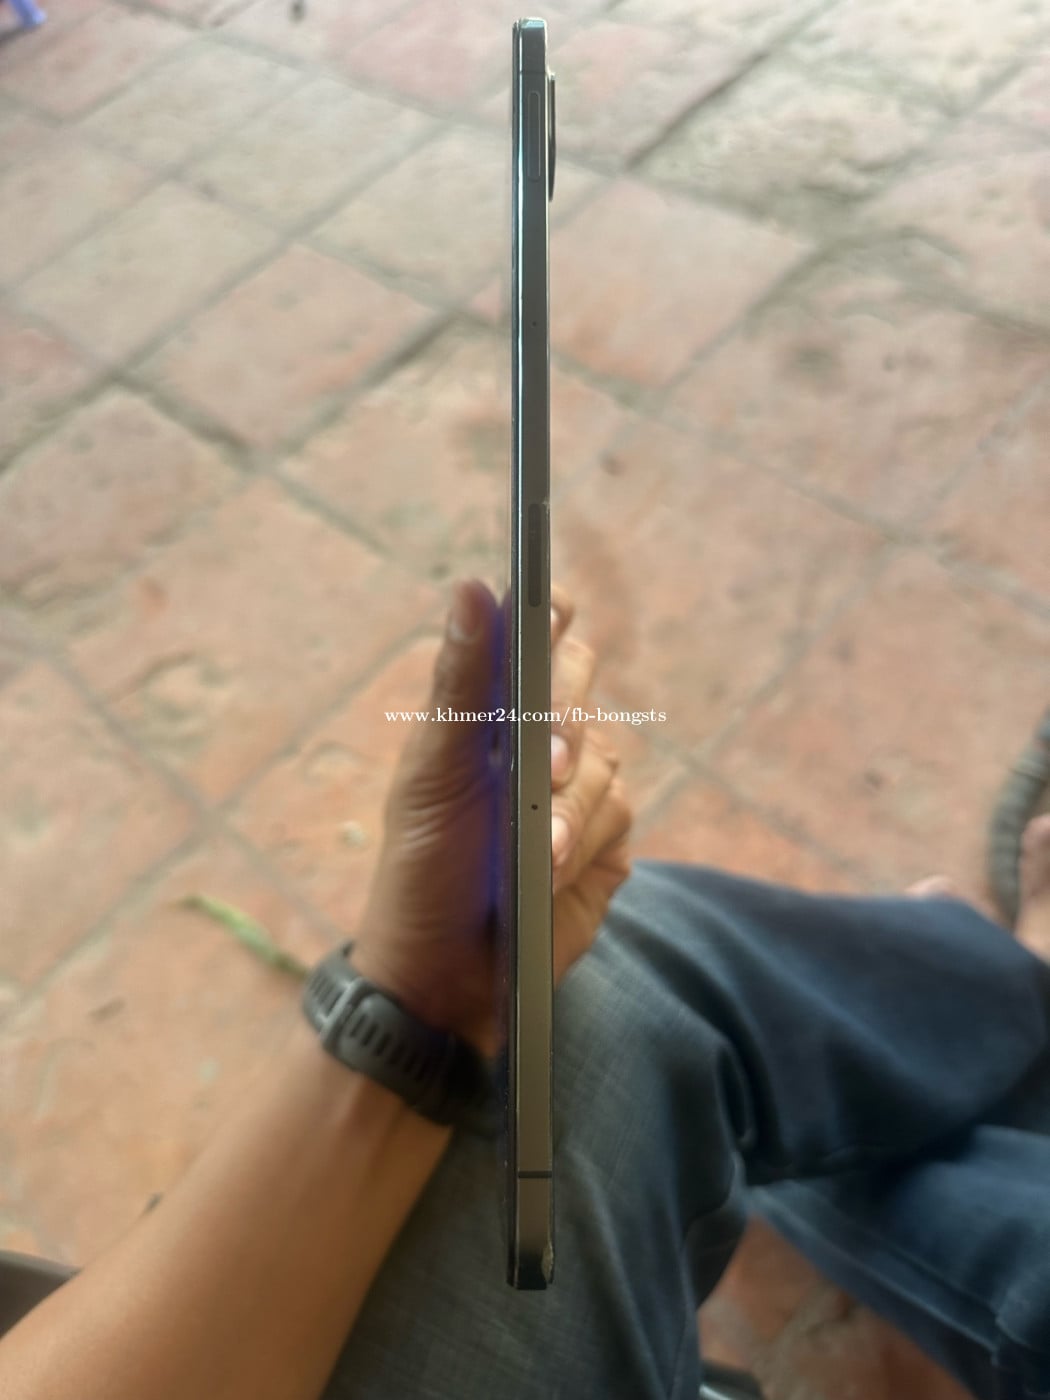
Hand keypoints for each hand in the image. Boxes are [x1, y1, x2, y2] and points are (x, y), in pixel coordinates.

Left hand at [352, 579, 631, 1057]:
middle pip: (581, 684)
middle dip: (565, 724)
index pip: (535, 639)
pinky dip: (585, 844)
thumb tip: (473, 587)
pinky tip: (553, 873)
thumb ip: (459, 685)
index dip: (549, 615)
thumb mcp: (431, 776)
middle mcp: (540, 739)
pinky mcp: (607, 843)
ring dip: (569, 809)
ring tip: (536, 853)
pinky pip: (620, 818)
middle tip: (547, 767)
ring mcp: (578, 791)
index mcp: (490, 713)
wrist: (444, 977)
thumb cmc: (423, 870)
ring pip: (605, 762)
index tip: (551, 608)